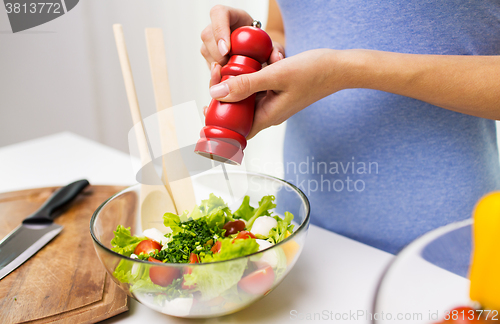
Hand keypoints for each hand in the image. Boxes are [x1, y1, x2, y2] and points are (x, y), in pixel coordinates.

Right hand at [200, 5, 284, 86]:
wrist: (255, 52)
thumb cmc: (262, 44)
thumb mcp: (271, 45)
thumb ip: (276, 50)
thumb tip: (276, 59)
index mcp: (230, 15)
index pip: (219, 14)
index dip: (220, 31)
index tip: (226, 50)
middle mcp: (216, 26)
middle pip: (208, 35)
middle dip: (217, 55)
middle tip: (229, 68)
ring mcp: (210, 41)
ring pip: (205, 51)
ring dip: (217, 67)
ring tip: (232, 75)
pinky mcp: (208, 56)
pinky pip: (208, 64)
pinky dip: (217, 75)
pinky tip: (227, 80)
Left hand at [208, 49, 347, 138]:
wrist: (339, 67)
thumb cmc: (314, 72)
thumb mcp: (276, 75)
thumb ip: (245, 84)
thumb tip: (216, 92)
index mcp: (269, 116)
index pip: (237, 132)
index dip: (219, 126)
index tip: (206, 109)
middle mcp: (270, 113)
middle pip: (238, 115)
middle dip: (223, 99)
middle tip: (216, 76)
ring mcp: (274, 102)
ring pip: (247, 100)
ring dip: (236, 86)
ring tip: (226, 67)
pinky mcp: (278, 91)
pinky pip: (257, 89)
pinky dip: (249, 78)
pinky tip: (247, 64)